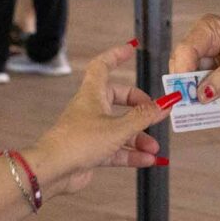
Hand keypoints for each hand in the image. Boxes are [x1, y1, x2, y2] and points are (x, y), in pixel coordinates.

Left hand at [32, 43, 170, 195]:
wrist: (53, 171)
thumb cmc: (78, 142)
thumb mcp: (118, 127)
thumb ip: (144, 117)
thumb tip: (166, 104)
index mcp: (92, 94)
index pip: (102, 66)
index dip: (116, 55)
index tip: (130, 49)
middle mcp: (91, 109)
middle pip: (118, 99)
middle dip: (139, 107)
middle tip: (154, 113)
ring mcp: (90, 131)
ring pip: (120, 128)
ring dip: (138, 137)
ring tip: (154, 147)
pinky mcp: (91, 151)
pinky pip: (116, 149)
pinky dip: (131, 153)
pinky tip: (148, 159)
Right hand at [170, 14, 219, 114]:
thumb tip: (201, 94)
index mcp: (208, 31)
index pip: (186, 50)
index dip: (183, 71)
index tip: (189, 91)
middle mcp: (201, 48)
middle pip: (181, 72)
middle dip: (190, 92)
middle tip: (202, 106)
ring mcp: (204, 70)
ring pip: (188, 91)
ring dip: (204, 105)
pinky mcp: (209, 88)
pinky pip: (202, 103)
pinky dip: (214, 110)